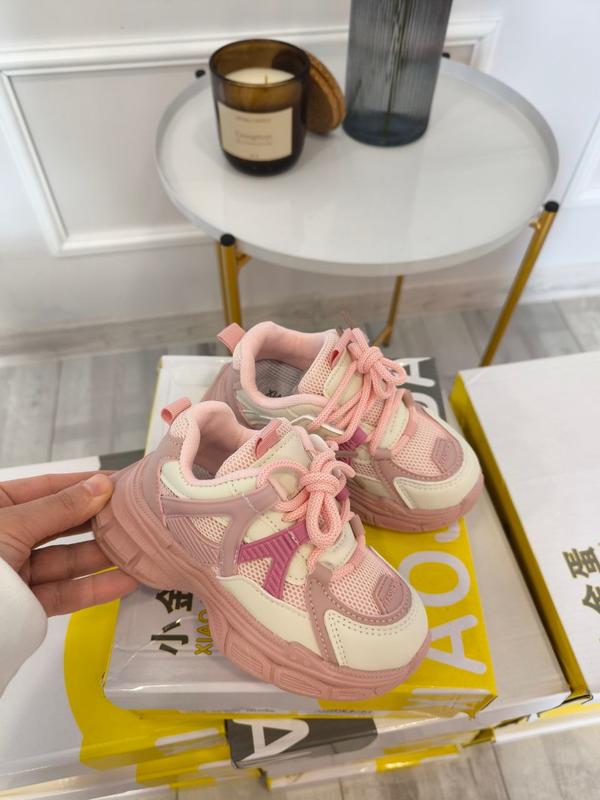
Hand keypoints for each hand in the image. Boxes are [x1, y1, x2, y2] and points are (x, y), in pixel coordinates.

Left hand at [0, 472, 137, 615]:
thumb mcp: (11, 524)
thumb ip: (60, 508)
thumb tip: (102, 484)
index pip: (47, 488)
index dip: (85, 483)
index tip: (123, 481)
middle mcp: (5, 537)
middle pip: (60, 524)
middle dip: (99, 520)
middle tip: (141, 514)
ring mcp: (14, 573)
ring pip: (66, 559)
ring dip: (103, 555)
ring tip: (142, 547)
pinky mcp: (23, 607)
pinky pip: (63, 593)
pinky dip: (94, 588)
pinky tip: (126, 580)